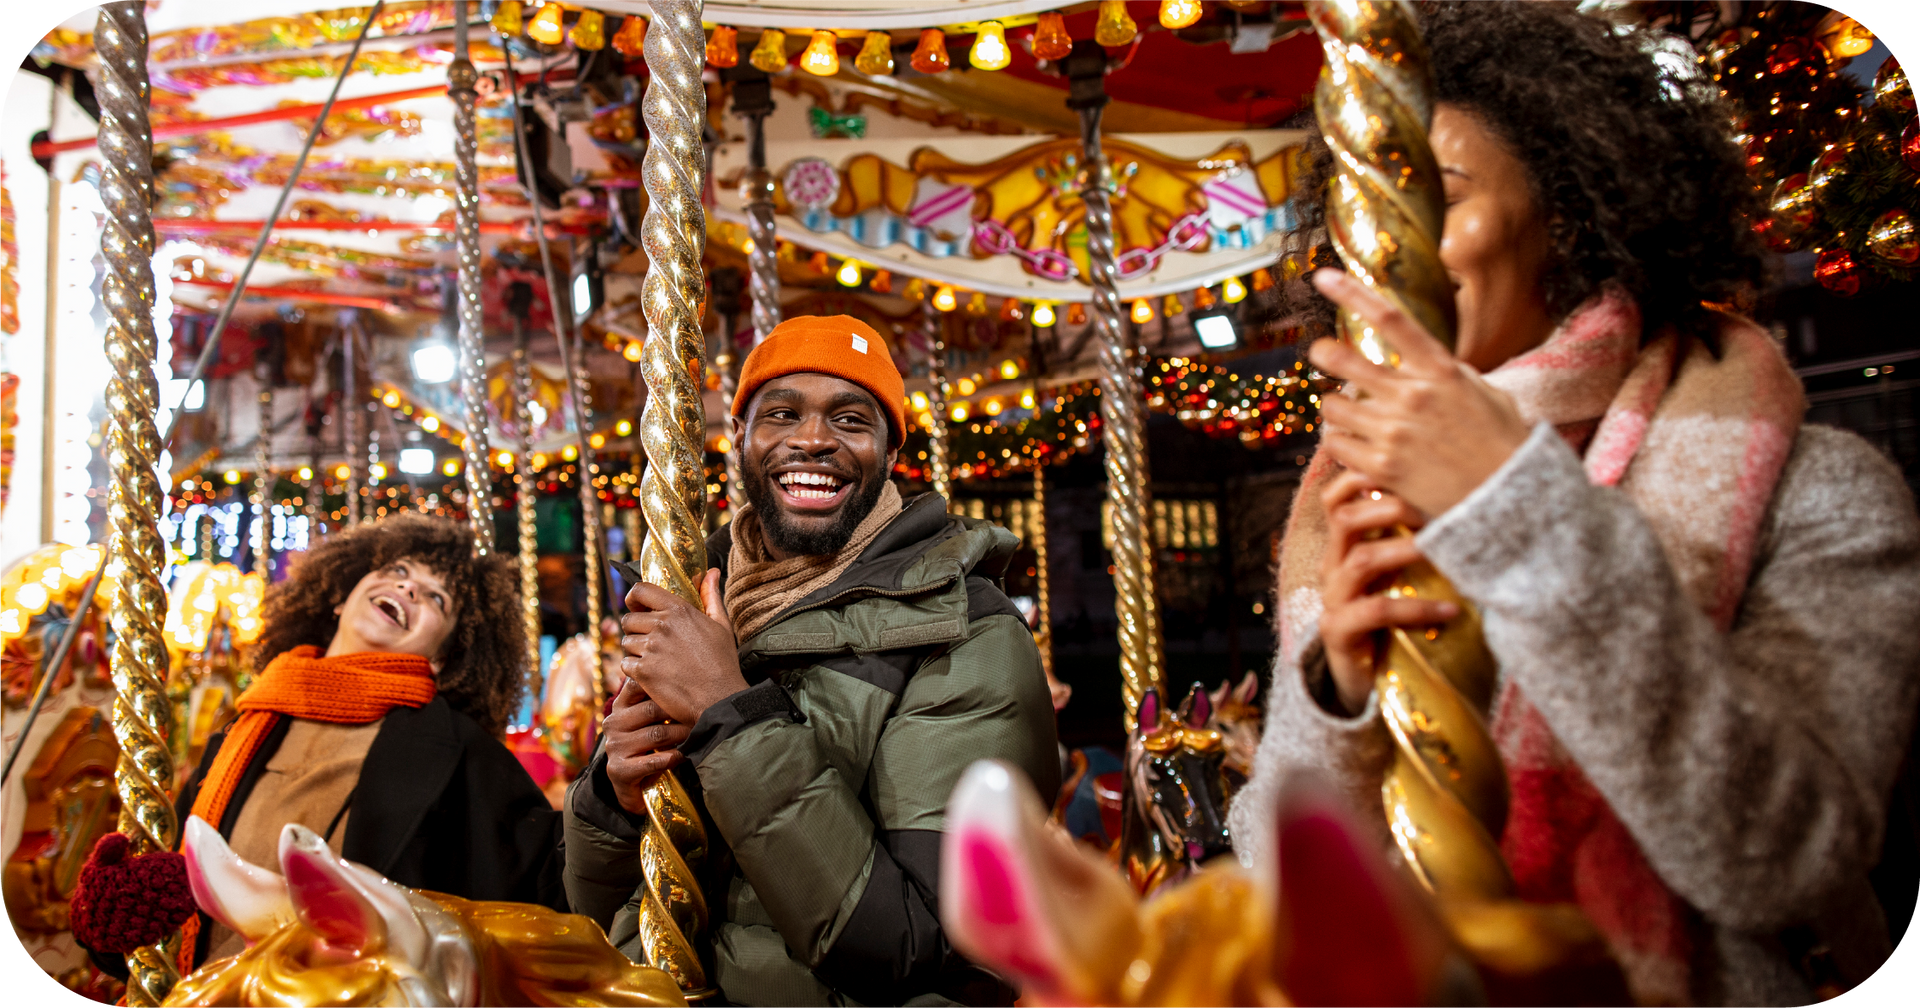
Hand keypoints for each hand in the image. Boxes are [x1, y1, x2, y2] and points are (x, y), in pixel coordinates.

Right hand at [602, 680, 692, 812]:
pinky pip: (654, 760)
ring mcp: (614, 747)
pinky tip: (686, 754)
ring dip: (682, 735)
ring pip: (656, 734)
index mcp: (619, 707)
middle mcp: (613, 724)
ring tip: (698, 733)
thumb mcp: (649, 722)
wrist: (631, 786)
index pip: (637, 685)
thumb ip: (658, 700)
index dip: (663, 685)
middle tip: (703, 713)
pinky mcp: (619, 770)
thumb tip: (689, 675)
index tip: (687, 688)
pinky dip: (674, 757)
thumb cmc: (646, 747)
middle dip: (680, 712)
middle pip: (652, 709)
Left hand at [618, 569, 745, 724]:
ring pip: (627, 642)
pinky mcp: (643, 671)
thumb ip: (711, 596)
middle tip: (651, 642)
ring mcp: (651, 648)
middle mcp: (662, 625)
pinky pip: (625, 664)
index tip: (637, 606)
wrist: (720, 698)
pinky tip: (652, 675)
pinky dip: (634, 670)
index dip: (633, 597)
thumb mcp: (721, 625)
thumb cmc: (723, 662)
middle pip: (629, 619)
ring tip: (655, 661)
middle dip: (636, 629)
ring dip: (636, 651)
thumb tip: (712, 572)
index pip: (641, 590)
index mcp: (679, 610)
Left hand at [1306, 270, 1532, 517]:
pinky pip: (1335, 444)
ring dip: (1335, 407)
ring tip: (1349, 414)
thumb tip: (1422, 357)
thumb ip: (1450, 372)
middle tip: (1319, 352)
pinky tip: (1355, 446)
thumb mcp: (1487, 393)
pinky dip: (1339, 442)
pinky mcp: (1381, 467)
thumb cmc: (1501, 445)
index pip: (1390, 320)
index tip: (1324, 277)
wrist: (1507, 501)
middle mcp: (1413, 396)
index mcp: (1441, 371)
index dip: (1352, 293)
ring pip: (1333, 405)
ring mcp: (1394, 432)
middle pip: (1343, 359)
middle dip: (1323, 352)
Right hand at [1317, 471, 1459, 715]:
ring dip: (1406, 550)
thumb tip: (1457, 495)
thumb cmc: (1391, 612)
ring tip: (1443, 550)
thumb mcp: (1397, 569)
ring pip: (1361, 559)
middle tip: (1433, 508)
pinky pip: (1376, 611)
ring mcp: (1333, 598)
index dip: (1362, 477)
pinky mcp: (1340, 631)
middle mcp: (1331, 565)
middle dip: (1390, 507)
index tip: (1406, 466)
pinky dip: (1417, 608)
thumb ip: (1410, 536)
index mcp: (1341, 544)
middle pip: (1345, 518)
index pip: (1336, 497)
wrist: (1364, 676)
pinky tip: (1451, 610)